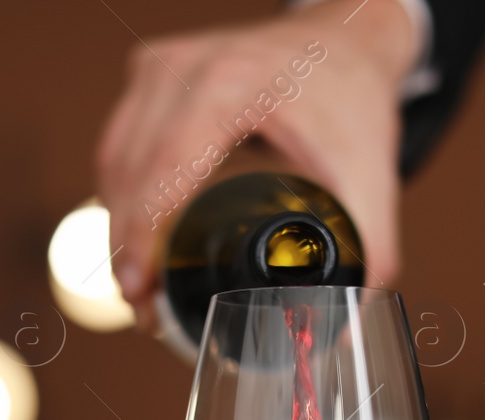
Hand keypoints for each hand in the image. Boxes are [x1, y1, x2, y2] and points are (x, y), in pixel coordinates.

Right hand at [96, 0, 418, 332]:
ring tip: (139, 283)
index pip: (164, 168)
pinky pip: (118, 142)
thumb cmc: (351, 93)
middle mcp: (185, 68)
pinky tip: (137, 234)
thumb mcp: (369, 169)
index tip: (142, 291)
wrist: (345, 40)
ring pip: (113, 159)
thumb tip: (350, 313)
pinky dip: (122, 193)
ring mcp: (160, 66)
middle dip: (126, 248)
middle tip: (143, 307)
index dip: (144, 237)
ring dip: (118, 225)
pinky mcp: (151, 73)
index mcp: (231, 85)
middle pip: (128, 170)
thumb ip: (370, 246)